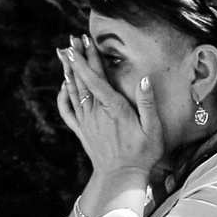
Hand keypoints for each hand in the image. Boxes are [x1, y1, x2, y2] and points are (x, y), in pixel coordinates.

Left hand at [56, 37, 167, 180]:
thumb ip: (147, 103)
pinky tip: (63, 86)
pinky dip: (63, 96)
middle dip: (78, 58)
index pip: (97, 78)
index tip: (82, 43)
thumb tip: (144, 79)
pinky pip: (67, 110)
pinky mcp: (81, 130)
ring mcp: (86, 121)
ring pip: (73, 91)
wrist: (121, 177)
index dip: (89, 59)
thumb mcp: (153, 129)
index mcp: (114, 108)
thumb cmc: (142, 153)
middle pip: (84, 80)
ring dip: (69, 71)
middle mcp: (96, 112)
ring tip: (64, 54)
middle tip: (72, 40)